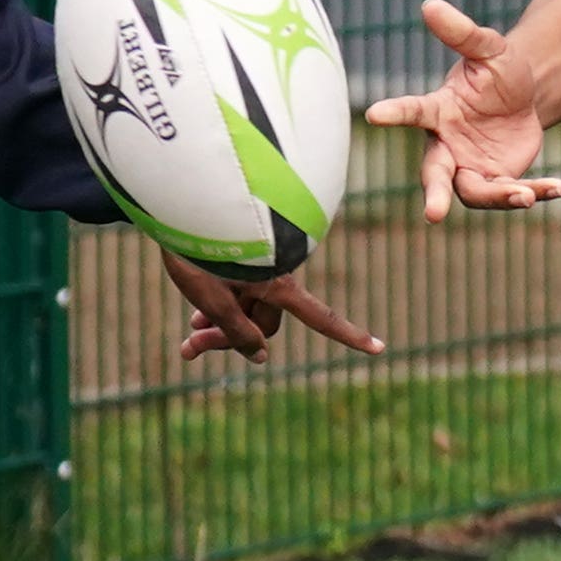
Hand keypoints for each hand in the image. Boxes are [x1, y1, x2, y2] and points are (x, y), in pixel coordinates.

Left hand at [161, 254, 384, 365]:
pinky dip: (214, 310)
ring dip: (217, 328)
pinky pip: (235, 296)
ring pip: (245, 312)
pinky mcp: (240, 264)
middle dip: (230, 339)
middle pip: (265, 324)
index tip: (379, 349)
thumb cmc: (197, 248)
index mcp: (278, 284)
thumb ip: (234, 330)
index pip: (321, 318)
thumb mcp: (211, 296)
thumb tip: (261, 357)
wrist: (181, 202)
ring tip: (187, 338)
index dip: (351, 336)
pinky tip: (193, 320)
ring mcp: (256, 270)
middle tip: (191, 347)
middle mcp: (275, 277)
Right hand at [363, 0, 560, 220]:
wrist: (526, 98)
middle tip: (432, 214)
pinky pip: (508, 194)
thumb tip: (429, 3)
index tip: (375, 114)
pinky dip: (535, 192)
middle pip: (434, 174)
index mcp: (438, 110)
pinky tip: (560, 187)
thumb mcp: (489, 49)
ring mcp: (469, 167)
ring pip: (475, 193)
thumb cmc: (499, 71)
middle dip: (434, 194)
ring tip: (528, 194)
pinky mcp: (496, 180)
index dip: (395, 112)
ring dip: (500, 196)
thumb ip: (461, 32)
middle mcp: (447, 145)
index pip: (412, 110)